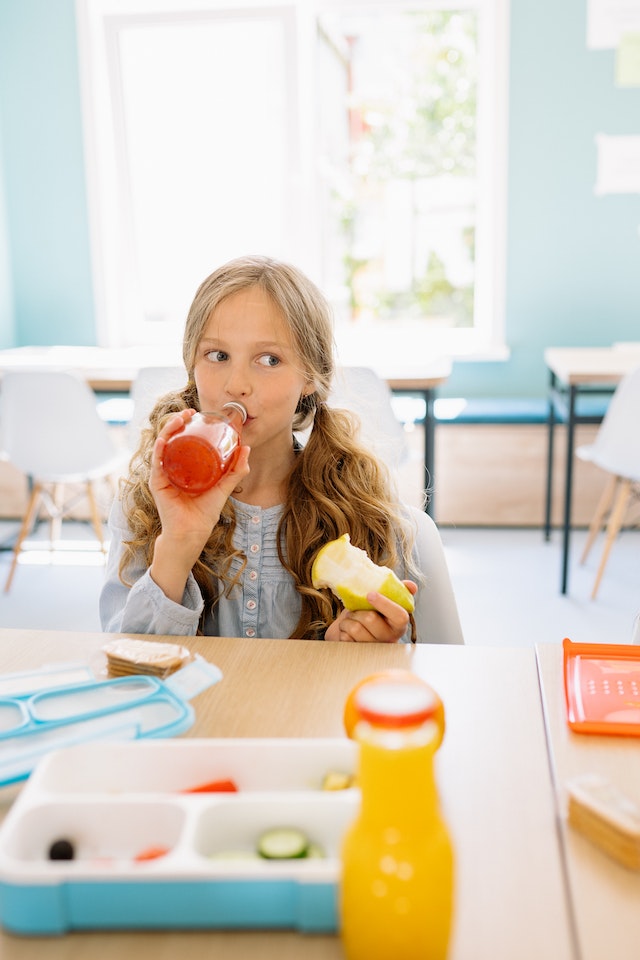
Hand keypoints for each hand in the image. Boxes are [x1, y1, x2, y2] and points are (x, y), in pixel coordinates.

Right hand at [147, 410, 250, 601]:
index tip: (196, 413)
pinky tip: (164, 439)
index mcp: (183, 467)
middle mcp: (170, 468)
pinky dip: (159, 450)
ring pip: (162, 446)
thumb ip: (235, 471)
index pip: (182, 440)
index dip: (187, 425)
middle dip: (178, 422)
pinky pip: (156, 463)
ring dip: (168, 430)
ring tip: (179, 419)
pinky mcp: (157, 484)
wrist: (193, 532)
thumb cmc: (204, 513)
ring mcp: (162, 475)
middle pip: (171, 439)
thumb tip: (246, 448)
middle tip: (190, 412)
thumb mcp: (223, 487)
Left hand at [324, 581, 416, 642]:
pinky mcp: (358, 652)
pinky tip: (347, 630)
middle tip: (355, 609)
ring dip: (348, 619)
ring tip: (351, 619)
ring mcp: (373, 648)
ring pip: (355, 628)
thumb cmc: (369, 612)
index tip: (370, 594)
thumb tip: (411, 586)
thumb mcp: (384, 600)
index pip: (400, 616)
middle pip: (370, 619)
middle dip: (357, 610)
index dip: (385, 604)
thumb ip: (398, 591)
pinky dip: (342, 630)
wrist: (350, 628)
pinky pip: (346, 637)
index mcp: (399, 625)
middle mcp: (389, 638)